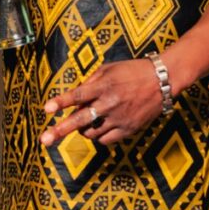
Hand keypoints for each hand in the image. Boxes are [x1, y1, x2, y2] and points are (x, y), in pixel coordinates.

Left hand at [40, 59, 164, 148]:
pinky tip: (99, 128)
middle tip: (44, 140)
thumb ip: (90, 82)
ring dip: (82, 129)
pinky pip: (105, 140)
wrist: (163, 80)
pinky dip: (98, 136)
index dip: (61, 102)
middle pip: (80, 120)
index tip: (47, 109)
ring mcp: (120, 118)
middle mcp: (111, 103)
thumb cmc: (133, 71)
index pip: (78, 95)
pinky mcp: (129, 129)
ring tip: (84, 122)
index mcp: (105, 85)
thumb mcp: (109, 69)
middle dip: (60, 130)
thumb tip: (73, 97)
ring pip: (91, 132)